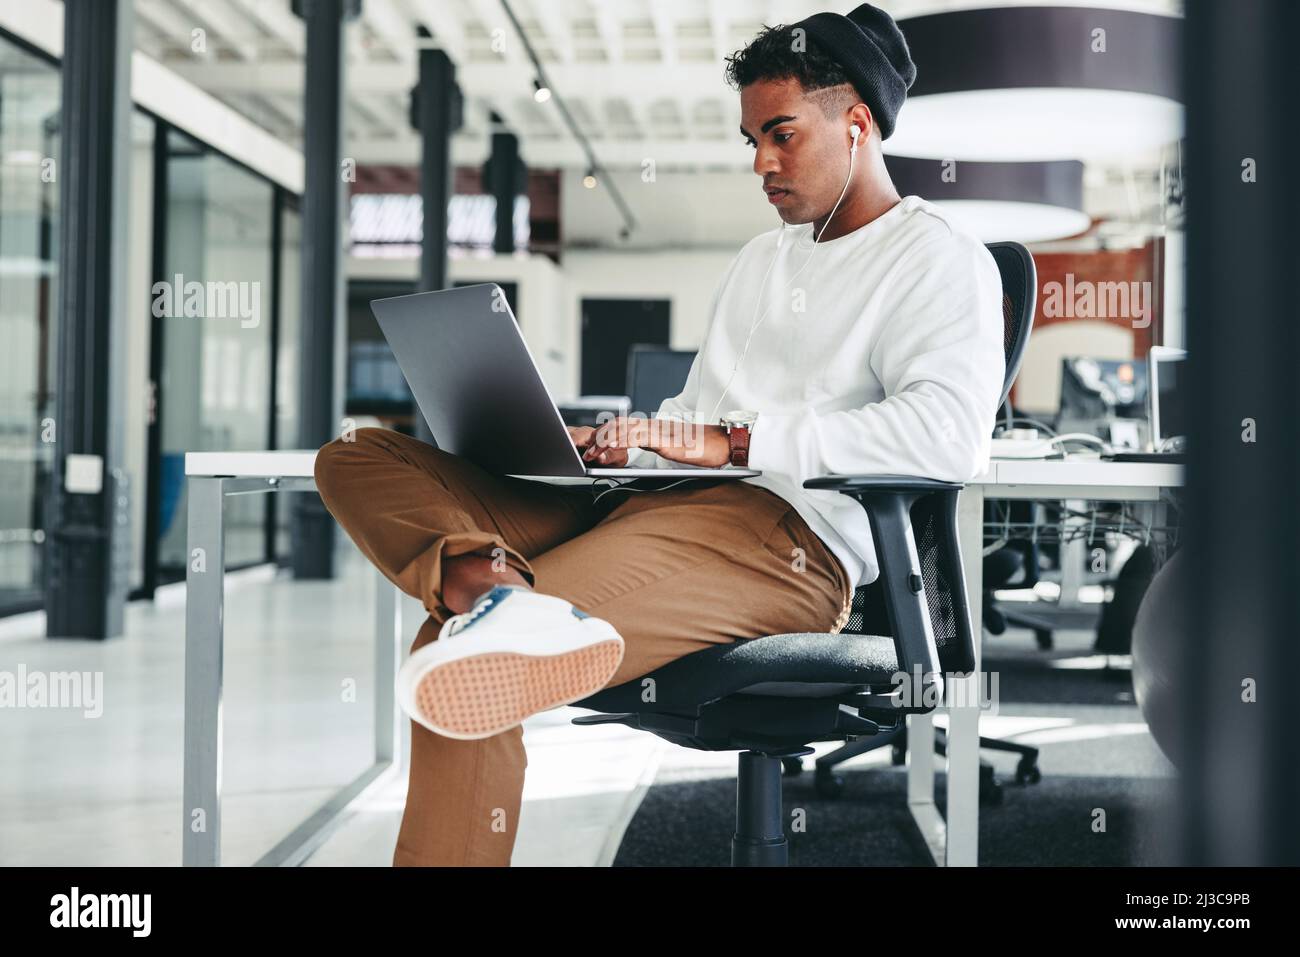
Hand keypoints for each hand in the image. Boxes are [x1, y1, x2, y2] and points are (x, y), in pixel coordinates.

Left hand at [577, 416, 730, 467]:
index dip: (605, 435)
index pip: (623, 426)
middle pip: (618, 424)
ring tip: (592, 453)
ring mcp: (658, 430)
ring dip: (604, 441)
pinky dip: (620, 441)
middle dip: (598, 438)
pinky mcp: (664, 438)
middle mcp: (653, 425)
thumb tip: (647, 450)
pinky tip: (610, 448)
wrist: (724, 443)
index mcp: (654, 427)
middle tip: (586, 452)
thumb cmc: (703, 448)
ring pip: (623, 429)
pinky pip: (637, 436)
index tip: (593, 448)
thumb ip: (658, 445)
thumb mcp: (674, 447)